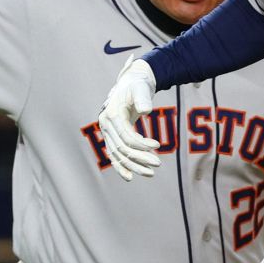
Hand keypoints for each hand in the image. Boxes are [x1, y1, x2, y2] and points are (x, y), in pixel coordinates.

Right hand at [95, 58, 161, 179]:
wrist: (130, 85)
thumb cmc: (137, 86)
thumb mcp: (140, 88)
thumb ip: (142, 98)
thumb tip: (146, 110)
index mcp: (111, 114)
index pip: (125, 135)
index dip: (141, 144)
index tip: (157, 146)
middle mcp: (105, 124)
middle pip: (121, 148)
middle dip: (140, 158)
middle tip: (158, 164)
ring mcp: (106, 132)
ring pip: (118, 154)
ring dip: (134, 165)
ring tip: (151, 173)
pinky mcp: (111, 137)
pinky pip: (114, 154)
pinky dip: (121, 166)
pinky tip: (129, 177)